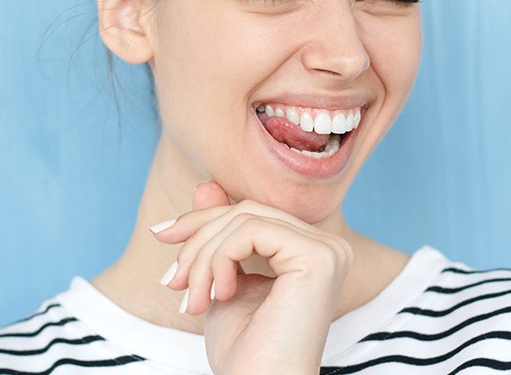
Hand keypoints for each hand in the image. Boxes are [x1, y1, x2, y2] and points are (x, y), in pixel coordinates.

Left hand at [153, 182, 352, 374]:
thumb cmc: (244, 348)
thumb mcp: (221, 276)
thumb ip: (219, 230)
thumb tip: (206, 183)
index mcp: (310, 249)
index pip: (251, 213)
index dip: (203, 220)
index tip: (161, 234)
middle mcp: (327, 244)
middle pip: (247, 210)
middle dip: (199, 240)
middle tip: (173, 281)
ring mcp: (327, 249)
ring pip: (245, 217)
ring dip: (204, 256)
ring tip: (191, 299)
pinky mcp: (318, 257)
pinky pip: (251, 230)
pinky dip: (220, 258)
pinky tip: (219, 294)